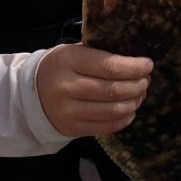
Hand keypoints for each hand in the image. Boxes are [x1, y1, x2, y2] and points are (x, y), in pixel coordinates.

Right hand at [36, 43, 152, 136]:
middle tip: (145, 81)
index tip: (147, 65)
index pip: (109, 66)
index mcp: (68, 61)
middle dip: (137, 85)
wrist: (32, 93)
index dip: (133, 67)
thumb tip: (135, 59)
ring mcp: (69, 111)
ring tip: (139, 94)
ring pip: (113, 110)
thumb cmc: (61, 67)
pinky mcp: (72, 129)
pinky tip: (129, 110)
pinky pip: (107, 127)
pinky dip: (124, 118)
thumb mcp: (73, 51)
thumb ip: (100, 53)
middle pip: (113, 90)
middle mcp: (67, 87)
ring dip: (133, 102)